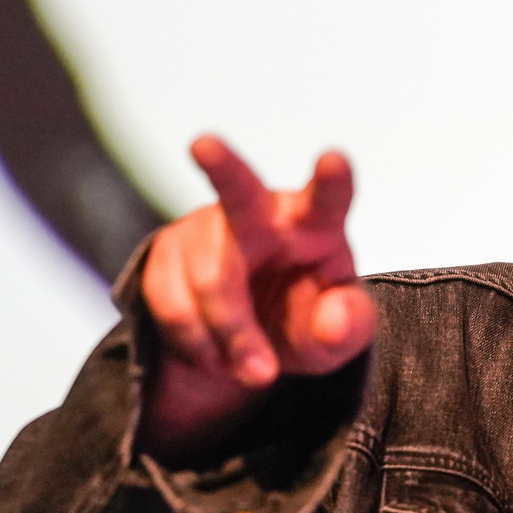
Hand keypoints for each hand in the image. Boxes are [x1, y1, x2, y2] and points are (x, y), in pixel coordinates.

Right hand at [137, 136, 374, 461]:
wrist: (243, 344)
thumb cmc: (302, 323)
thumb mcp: (334, 341)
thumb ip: (346, 330)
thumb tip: (333, 321)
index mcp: (315, 224)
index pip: (328, 200)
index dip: (332, 182)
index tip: (334, 159)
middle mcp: (260, 213)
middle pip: (240, 192)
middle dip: (222, 167)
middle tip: (203, 144)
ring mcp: (208, 227)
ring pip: (211, 284)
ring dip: (230, 340)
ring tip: (251, 368)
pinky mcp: (166, 251)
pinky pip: (172, 304)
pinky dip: (197, 343)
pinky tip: (214, 350)